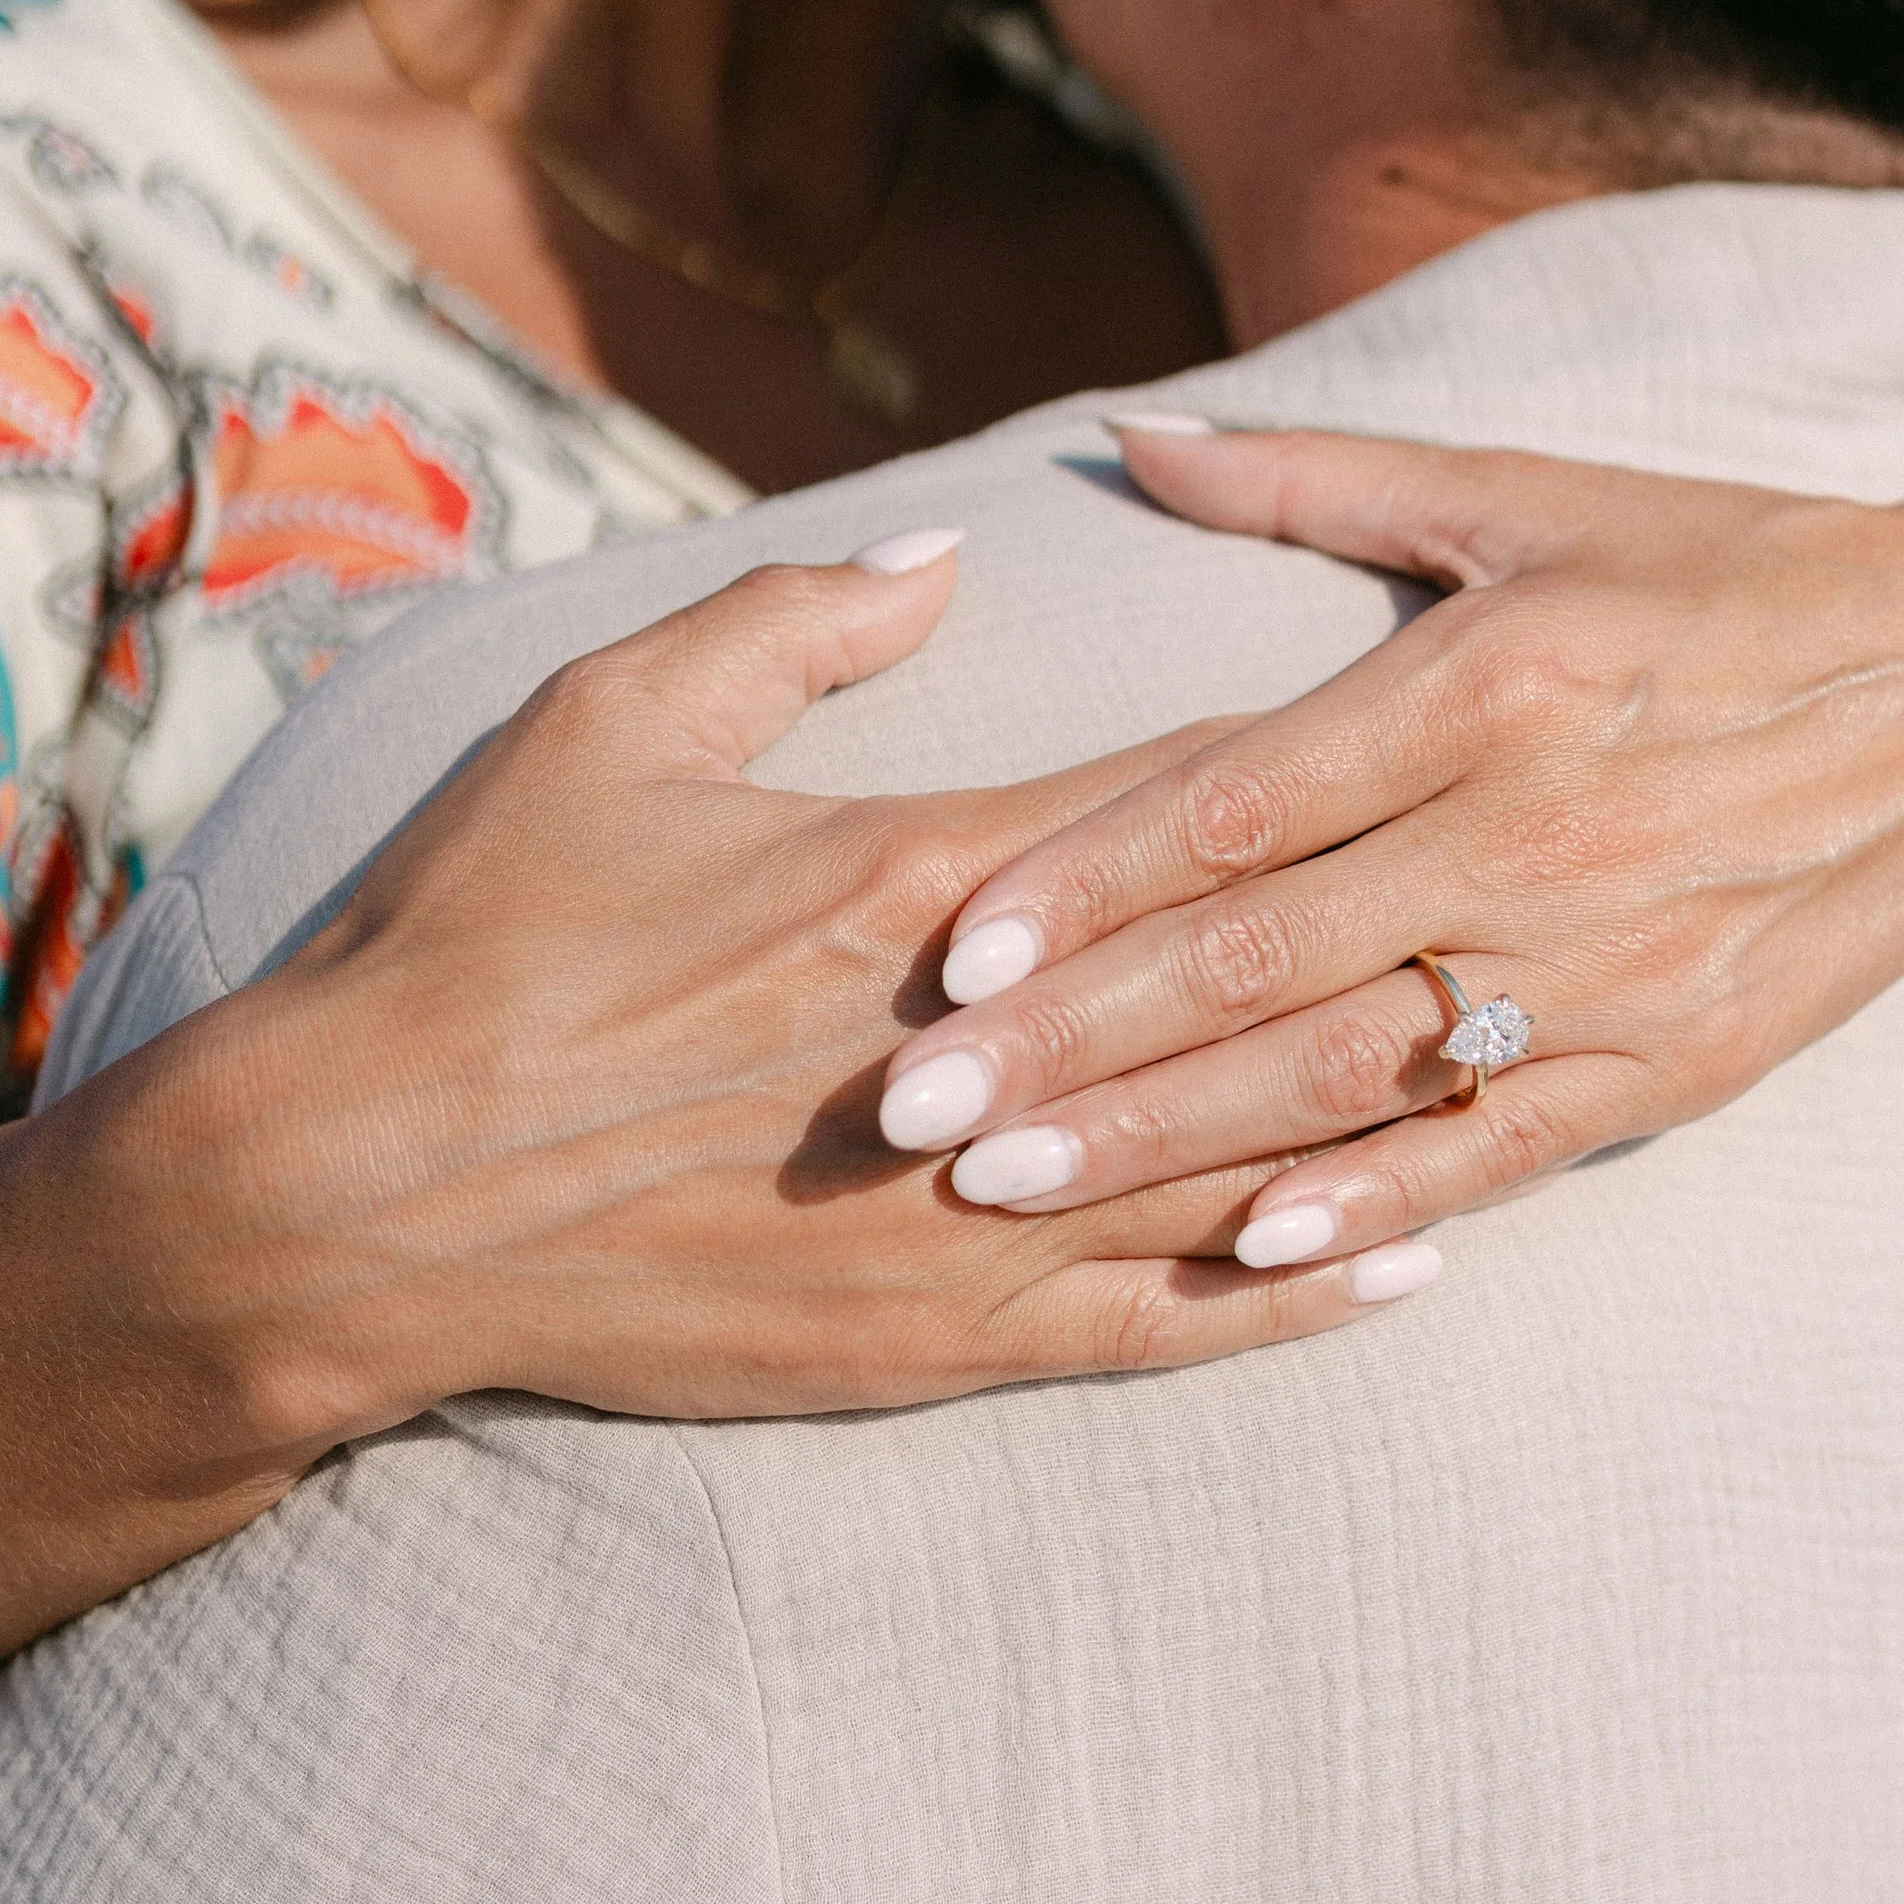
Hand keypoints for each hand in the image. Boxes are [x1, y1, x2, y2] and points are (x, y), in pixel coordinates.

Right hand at [186, 534, 1417, 1442]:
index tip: (1436, 709)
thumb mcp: (605, 721)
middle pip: (1244, 991)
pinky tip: (1409, 1265)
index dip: (1311, 762)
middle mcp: (969, 1057)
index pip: (1168, 810)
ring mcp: (958, 1219)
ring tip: (1530, 1064)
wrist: (347, 1195)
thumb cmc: (471, 936)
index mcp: (905, 880)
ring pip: (1232, 1165)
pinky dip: (1290, 1297)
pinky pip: (1153, 1328)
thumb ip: (789, 624)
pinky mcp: (925, 1347)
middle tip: (1557, 884)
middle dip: (1402, 936)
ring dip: (1387, 1117)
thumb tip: (943, 556)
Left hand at [874, 422, 1903, 1265]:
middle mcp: (1541, 828)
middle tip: (901, 1114)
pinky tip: (1247, 1250)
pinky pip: (1500, 1151)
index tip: (937, 950)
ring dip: (1165, 1143)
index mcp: (1489, 678)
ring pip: (1350, 1074)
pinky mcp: (1682, 1060)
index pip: (1236, 798)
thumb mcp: (1532, 494)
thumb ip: (1312, 476)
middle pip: (1258, 960)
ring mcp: (1614, 963)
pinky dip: (1374, 1207)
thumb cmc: (1734, 566)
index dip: (1079, 882)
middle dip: (1065, 1043)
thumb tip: (1125, 437)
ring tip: (1004, 1191)